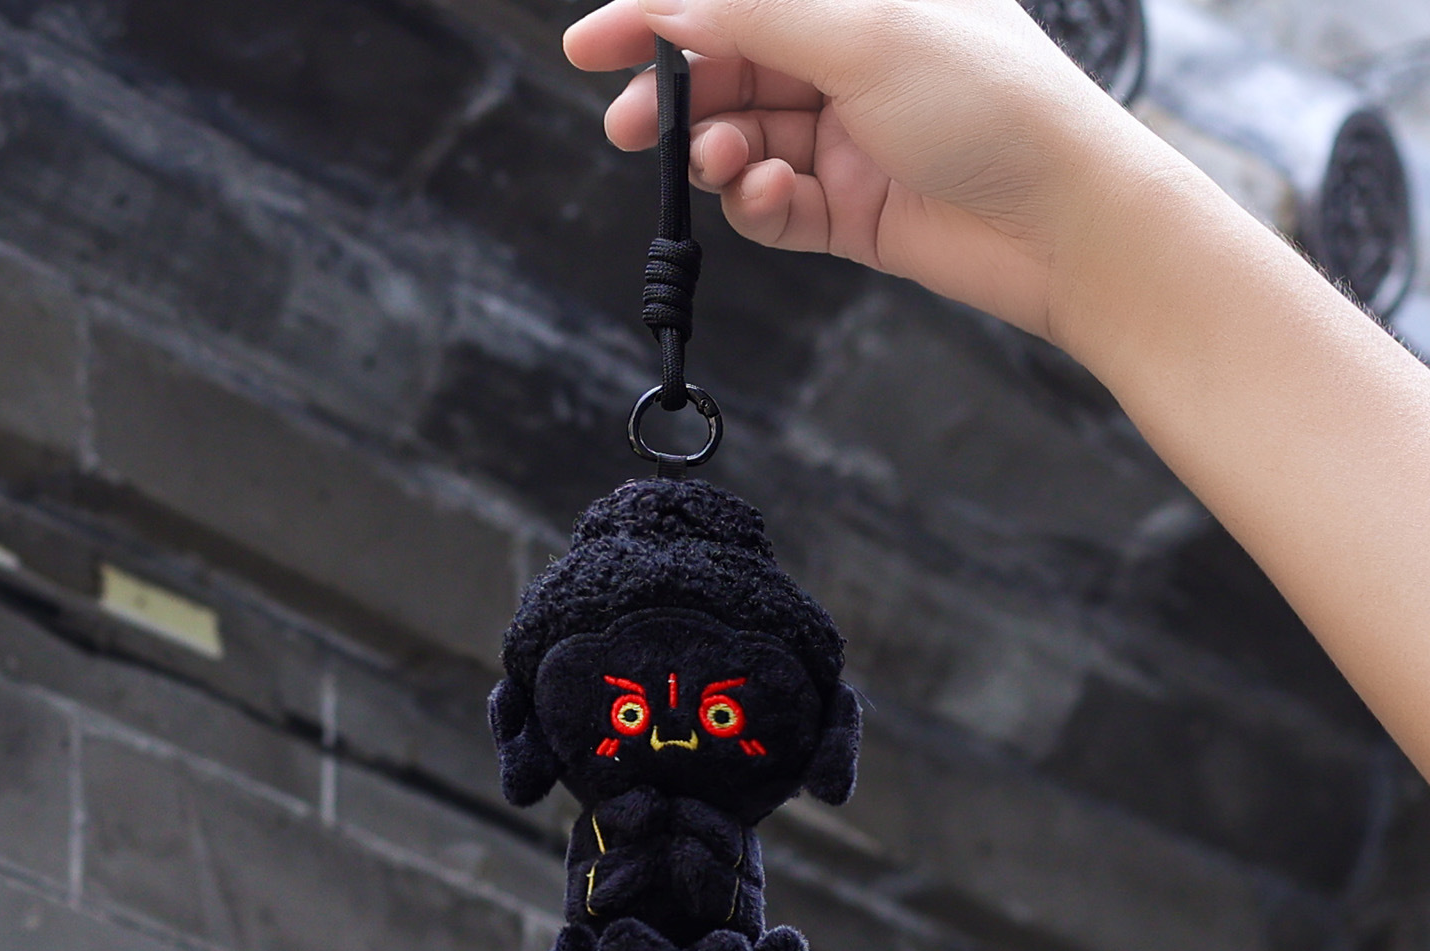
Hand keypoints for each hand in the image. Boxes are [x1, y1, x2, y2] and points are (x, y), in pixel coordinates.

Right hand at [563, 0, 1160, 340]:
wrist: (1064, 223)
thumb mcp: (863, 32)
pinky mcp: (853, 211)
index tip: (593, 45)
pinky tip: (772, 198)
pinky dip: (761, 204)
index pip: (737, 1)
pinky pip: (777, 207)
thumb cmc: (993, 105)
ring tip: (726, 166)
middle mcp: (848, 63)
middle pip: (730, 73)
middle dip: (678, 99)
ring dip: (721, 156)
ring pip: (746, 145)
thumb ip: (756, 16)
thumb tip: (670, 5)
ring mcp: (849, 139)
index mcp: (857, 1)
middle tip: (632, 127)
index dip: (659, 18)